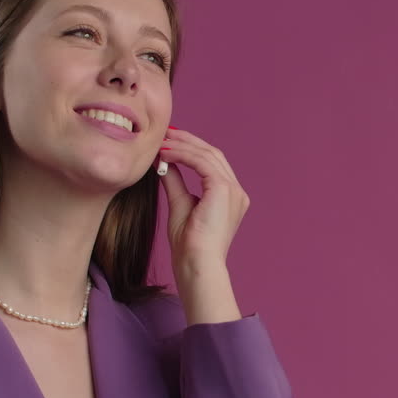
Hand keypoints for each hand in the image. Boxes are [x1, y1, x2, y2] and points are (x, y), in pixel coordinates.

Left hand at [156, 127, 249, 273]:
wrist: (196, 264)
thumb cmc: (189, 246)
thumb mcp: (180, 205)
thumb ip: (175, 182)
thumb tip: (164, 162)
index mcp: (230, 197)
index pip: (213, 163)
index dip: (192, 149)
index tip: (170, 142)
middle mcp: (236, 192)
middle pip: (213, 154)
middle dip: (188, 141)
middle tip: (165, 134)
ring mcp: (233, 190)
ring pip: (207, 155)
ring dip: (182, 145)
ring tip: (161, 143)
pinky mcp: (223, 189)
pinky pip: (202, 162)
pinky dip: (183, 154)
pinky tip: (165, 153)